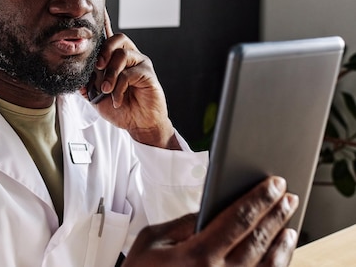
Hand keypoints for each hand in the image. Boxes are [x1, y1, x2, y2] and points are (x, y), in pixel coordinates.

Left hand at [80, 10, 177, 148]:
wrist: (138, 124)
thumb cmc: (119, 108)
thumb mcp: (96, 95)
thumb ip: (87, 81)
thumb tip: (75, 72)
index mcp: (115, 58)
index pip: (109, 36)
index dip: (104, 21)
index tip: (98, 8)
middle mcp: (129, 56)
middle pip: (117, 38)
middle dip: (103, 51)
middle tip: (97, 67)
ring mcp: (140, 63)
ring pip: (122, 55)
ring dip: (109, 74)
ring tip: (106, 90)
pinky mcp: (148, 73)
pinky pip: (129, 73)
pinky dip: (119, 88)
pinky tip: (117, 99)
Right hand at [123, 176, 298, 266]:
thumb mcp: (153, 240)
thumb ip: (183, 223)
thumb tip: (211, 210)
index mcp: (196, 256)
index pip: (238, 220)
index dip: (260, 199)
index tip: (274, 184)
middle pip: (258, 240)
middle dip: (276, 214)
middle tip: (288, 195)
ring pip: (268, 266)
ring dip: (282, 243)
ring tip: (289, 224)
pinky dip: (275, 265)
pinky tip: (279, 254)